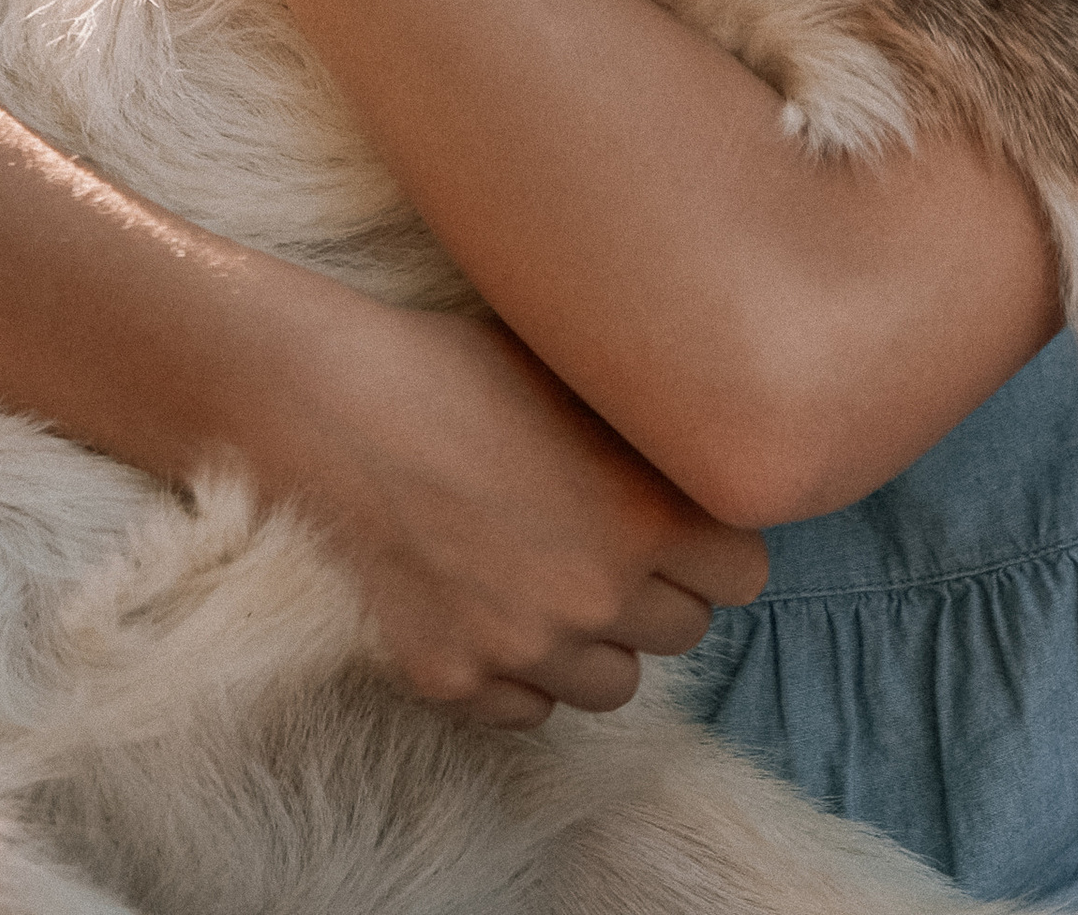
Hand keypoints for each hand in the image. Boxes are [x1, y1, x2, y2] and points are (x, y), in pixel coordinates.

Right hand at [250, 263, 769, 726]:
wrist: (332, 403)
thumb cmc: (458, 367)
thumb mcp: (581, 381)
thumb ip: (653, 447)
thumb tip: (709, 461)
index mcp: (646, 516)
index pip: (745, 575)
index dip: (713, 542)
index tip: (677, 520)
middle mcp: (598, 595)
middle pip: (684, 633)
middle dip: (656, 589)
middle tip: (605, 540)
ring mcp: (523, 648)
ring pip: (613, 686)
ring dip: (596, 641)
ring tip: (548, 577)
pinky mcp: (454, 681)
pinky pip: (525, 710)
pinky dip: (518, 672)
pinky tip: (487, 606)